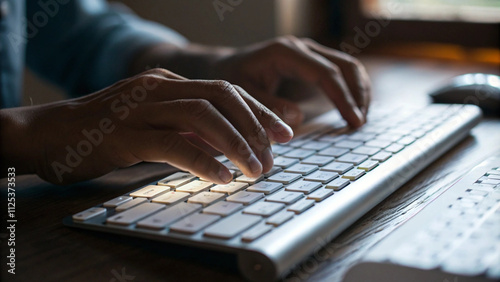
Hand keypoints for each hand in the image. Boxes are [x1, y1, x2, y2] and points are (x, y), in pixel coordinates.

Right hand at [0, 69, 292, 183]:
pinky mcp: (124, 135)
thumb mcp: (152, 123)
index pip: (226, 90)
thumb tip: (226, 144)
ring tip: (256, 169)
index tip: (283, 133)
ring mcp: (140, 108)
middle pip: (222, 96)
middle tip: (275, 154)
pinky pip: (173, 144)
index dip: (259, 111)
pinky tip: (222, 177)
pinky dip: (203, 161)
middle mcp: (157, 88)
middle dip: (256, 125)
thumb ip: (185, 129)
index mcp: (167, 84)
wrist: (47, 134)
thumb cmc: (103, 132)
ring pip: (202, 116)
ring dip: (237, 144)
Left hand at [212, 36, 370, 127]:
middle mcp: (301, 48)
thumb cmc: (231, 79)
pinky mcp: (311, 63)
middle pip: (343, 65)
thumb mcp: (243, 94)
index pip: (325, 73)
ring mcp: (308, 53)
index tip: (354, 121)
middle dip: (357, 94)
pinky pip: (339, 71)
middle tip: (360, 123)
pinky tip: (352, 109)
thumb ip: (268, 106)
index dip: (343, 98)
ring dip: (359, 91)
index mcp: (285, 52)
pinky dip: (350, 89)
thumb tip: (299, 118)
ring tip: (360, 119)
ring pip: (347, 66)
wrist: (225, 67)